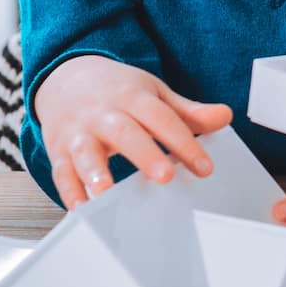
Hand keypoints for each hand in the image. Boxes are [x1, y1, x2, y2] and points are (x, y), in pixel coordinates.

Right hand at [34, 56, 231, 206]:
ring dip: (95, 172)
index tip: (205, 168)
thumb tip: (226, 116)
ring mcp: (79, 132)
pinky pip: (61, 171)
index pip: (162, 119)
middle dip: (144, 154)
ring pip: (85, 151)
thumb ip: (188, 111)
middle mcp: (105, 114)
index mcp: (133, 98)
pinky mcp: (59, 150)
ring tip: (106, 193)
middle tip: (164, 176)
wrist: (67, 78)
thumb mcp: (154, 94)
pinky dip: (69, 191)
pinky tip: (81, 209)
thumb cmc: (118, 91)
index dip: (184, 142)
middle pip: (125, 133)